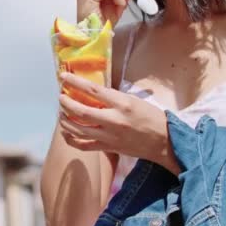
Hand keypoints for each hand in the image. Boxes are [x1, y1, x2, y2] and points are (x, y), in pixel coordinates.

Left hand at [58, 72, 180, 174]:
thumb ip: (113, 97)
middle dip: (66, 103)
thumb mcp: (135, 100)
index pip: (93, 90)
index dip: (75, 82)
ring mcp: (109, 136)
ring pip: (79, 129)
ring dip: (66, 119)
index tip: (63, 77)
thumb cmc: (151, 117)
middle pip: (82, 111)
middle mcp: (114, 120)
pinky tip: (65, 131)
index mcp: (122, 104)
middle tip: (61, 97)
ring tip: (61, 112)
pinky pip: (83, 145)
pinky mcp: (108, 148)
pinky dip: (71, 139)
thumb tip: (92, 91)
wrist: (164, 142)